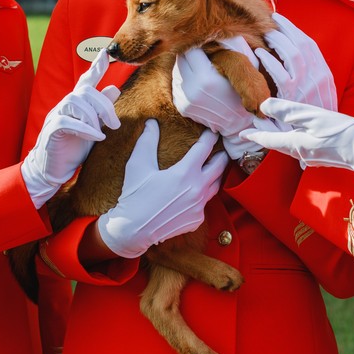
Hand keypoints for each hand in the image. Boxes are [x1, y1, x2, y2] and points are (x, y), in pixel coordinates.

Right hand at [21, 50, 121, 207]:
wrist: (52, 171)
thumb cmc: (74, 149)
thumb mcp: (93, 127)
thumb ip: (102, 110)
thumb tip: (115, 89)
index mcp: (77, 104)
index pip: (86, 80)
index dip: (96, 67)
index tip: (106, 53)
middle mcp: (65, 105)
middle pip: (86, 91)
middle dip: (104, 105)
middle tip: (115, 124)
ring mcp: (56, 116)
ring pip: (76, 101)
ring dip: (94, 117)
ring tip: (102, 133)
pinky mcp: (51, 130)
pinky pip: (68, 121)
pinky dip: (85, 129)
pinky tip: (96, 138)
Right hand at [96, 120, 227, 258]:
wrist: (132, 230)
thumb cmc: (134, 195)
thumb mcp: (138, 165)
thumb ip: (147, 141)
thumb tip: (152, 123)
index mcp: (185, 173)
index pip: (205, 148)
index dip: (210, 137)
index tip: (213, 131)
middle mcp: (197, 189)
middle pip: (220, 166)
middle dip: (221, 155)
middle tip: (220, 148)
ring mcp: (199, 206)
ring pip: (216, 185)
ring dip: (215, 174)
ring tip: (213, 167)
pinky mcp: (197, 219)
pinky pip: (205, 203)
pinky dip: (202, 195)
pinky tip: (195, 192)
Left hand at [172, 37, 263, 158]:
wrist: (240, 122)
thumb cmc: (243, 88)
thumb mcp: (242, 65)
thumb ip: (228, 45)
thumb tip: (216, 28)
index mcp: (206, 78)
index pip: (191, 49)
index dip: (199, 45)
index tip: (207, 45)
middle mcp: (191, 90)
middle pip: (181, 59)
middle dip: (191, 55)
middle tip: (204, 56)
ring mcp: (185, 100)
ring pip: (176, 71)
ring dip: (187, 67)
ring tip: (203, 70)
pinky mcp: (181, 107)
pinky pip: (177, 84)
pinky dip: (185, 80)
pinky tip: (198, 82)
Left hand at [241, 98, 353, 179]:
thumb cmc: (343, 131)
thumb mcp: (314, 116)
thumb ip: (288, 111)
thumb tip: (264, 106)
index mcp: (296, 144)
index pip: (268, 139)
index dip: (254, 135)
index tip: (241, 133)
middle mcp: (301, 154)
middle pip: (278, 144)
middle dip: (265, 136)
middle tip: (253, 129)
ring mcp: (313, 158)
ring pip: (290, 146)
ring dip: (279, 138)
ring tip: (273, 129)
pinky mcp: (323, 157)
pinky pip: (302, 148)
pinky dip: (294, 140)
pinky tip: (299, 135)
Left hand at [256, 13, 336, 110]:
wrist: (333, 139)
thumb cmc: (321, 117)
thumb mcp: (322, 92)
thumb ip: (311, 74)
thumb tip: (297, 56)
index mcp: (324, 73)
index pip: (309, 44)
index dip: (293, 29)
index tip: (280, 20)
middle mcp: (317, 76)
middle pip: (301, 43)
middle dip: (284, 28)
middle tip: (269, 20)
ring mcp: (306, 86)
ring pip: (293, 54)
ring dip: (277, 41)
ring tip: (265, 34)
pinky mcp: (294, 99)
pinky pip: (281, 75)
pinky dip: (270, 61)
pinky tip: (260, 54)